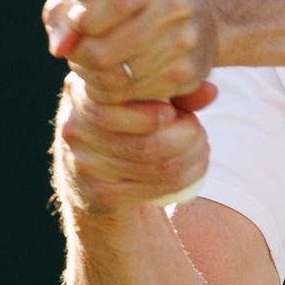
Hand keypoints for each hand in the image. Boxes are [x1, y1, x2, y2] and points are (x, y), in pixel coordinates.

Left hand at [42, 0, 218, 104]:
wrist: (199, 7)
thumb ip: (64, 8)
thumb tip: (59, 47)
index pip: (115, 2)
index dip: (84, 21)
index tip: (76, 23)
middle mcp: (176, 6)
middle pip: (107, 51)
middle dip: (80, 56)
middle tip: (76, 51)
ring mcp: (185, 43)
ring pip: (116, 79)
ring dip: (92, 76)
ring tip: (91, 62)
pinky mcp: (188, 75)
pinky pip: (133, 96)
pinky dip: (112, 90)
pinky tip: (112, 73)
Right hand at [52, 72, 218, 213]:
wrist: (92, 180)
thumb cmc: (124, 126)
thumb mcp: (143, 100)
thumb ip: (175, 90)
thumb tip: (210, 92)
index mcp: (81, 90)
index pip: (125, 98)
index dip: (161, 108)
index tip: (177, 112)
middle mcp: (74, 126)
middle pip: (147, 137)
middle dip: (189, 137)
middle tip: (201, 133)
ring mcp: (83, 163)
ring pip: (156, 164)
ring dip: (192, 159)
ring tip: (202, 150)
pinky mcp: (97, 194)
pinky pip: (152, 188)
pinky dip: (183, 180)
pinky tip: (193, 171)